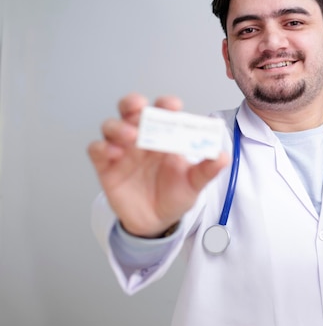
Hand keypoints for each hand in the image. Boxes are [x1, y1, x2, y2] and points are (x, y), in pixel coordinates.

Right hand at [87, 93, 229, 237]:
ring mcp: (122, 150)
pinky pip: (96, 150)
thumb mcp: (194, 183)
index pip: (163, 111)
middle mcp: (142, 138)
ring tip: (131, 136)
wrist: (157, 221)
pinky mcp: (106, 166)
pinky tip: (112, 152)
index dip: (166, 105)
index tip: (173, 106)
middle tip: (140, 108)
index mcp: (165, 136)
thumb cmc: (175, 195)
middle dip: (133, 104)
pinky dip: (101, 147)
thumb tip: (223, 157)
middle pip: (131, 110)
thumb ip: (207, 170)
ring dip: (119, 127)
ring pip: (111, 126)